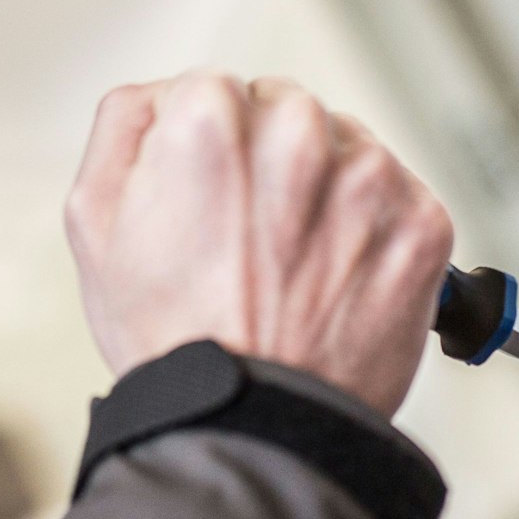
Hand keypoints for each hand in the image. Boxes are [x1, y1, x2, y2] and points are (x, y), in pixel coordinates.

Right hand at [65, 72, 454, 417]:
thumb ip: (124, 126)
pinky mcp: (422, 222)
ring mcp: (368, 178)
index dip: (209, 149)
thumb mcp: (95, 221)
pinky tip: (338, 278)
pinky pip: (400, 197)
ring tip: (296, 267)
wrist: (255, 428)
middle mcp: (298, 134)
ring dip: (328, 192)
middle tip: (253, 241)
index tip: (213, 201)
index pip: (219, 90)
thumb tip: (163, 94)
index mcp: (211, 119)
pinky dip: (376, 231)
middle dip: (272, 162)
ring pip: (347, 149)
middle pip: (287, 111)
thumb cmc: (175, 339)